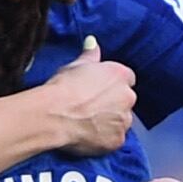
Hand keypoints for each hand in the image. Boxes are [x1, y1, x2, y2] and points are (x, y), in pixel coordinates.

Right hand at [26, 37, 138, 154]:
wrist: (55, 114)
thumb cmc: (63, 87)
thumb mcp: (75, 66)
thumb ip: (90, 55)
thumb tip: (92, 41)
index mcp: (120, 75)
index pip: (127, 79)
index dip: (112, 85)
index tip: (100, 90)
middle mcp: (127, 97)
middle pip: (126, 101)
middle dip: (114, 104)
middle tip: (92, 108)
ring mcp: (124, 120)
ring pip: (122, 121)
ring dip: (111, 122)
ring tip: (88, 124)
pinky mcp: (117, 140)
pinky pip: (115, 139)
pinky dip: (105, 139)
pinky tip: (88, 136)